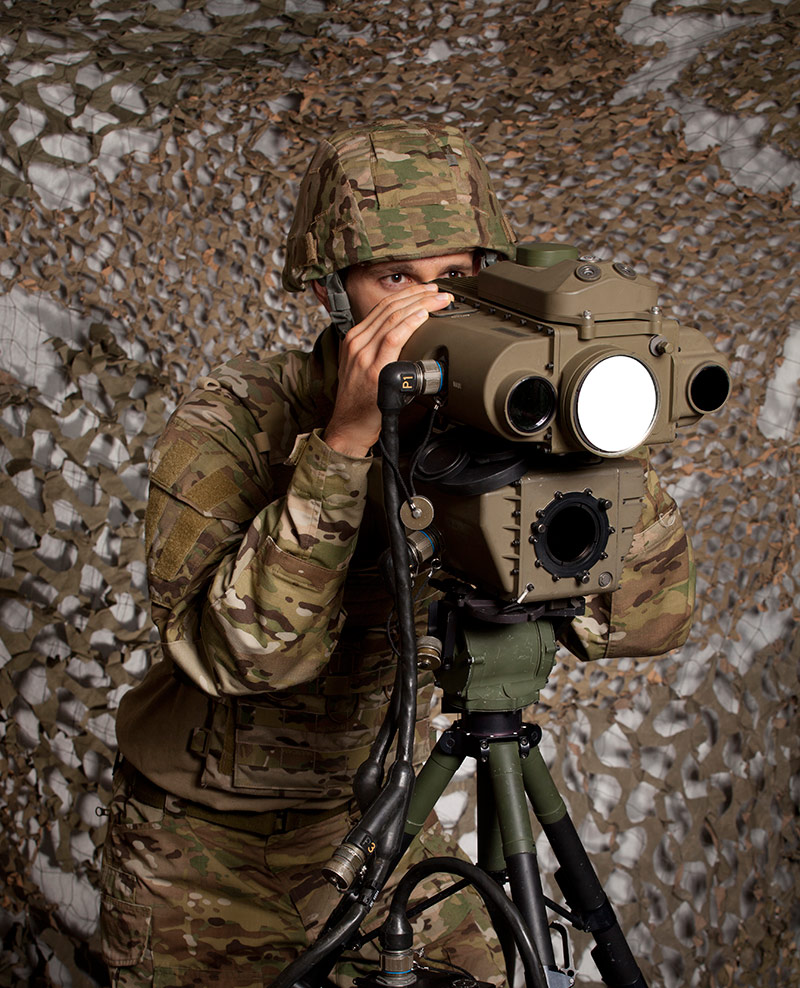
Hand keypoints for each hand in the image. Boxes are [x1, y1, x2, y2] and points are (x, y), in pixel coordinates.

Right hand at [323, 283, 453, 456]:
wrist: (351, 426)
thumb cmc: (362, 401)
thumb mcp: (364, 367)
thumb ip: (380, 350)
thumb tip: (408, 338)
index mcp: (355, 339)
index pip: (383, 306)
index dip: (408, 294)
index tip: (427, 291)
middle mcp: (357, 342)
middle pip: (390, 307)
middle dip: (418, 295)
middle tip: (439, 292)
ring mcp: (363, 354)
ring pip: (393, 317)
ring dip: (420, 305)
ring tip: (439, 300)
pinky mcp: (373, 368)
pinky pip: (393, 338)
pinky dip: (410, 324)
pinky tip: (423, 317)